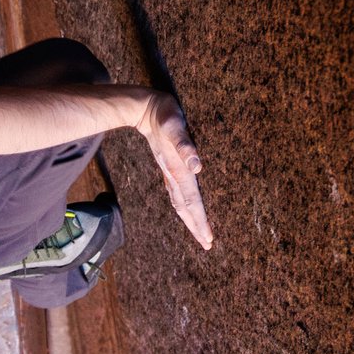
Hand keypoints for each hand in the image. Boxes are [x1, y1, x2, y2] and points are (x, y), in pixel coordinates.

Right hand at [137, 92, 213, 249]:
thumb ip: (186, 146)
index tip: (208, 239)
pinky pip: (177, 192)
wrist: (144, 108)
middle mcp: (174, 175)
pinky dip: (184, 205)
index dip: (200, 220)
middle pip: (186, 207)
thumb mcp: (176, 127)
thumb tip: (198, 167)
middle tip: (207, 244)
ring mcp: (170, 172)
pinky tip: (186, 208)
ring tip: (199, 233)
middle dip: (196, 227)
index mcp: (179, 170)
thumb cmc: (164, 115)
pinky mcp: (169, 166)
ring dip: (190, 219)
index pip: (192, 201)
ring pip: (181, 202)